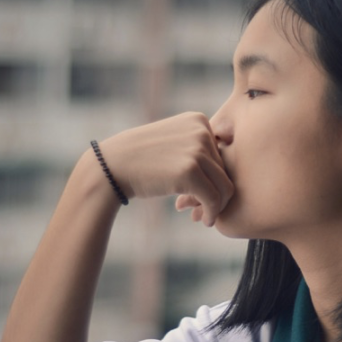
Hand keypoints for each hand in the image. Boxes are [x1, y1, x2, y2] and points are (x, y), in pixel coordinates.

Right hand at [97, 113, 233, 226]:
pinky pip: (213, 198)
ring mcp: (196, 149)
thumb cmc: (142, 160)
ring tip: (204, 217)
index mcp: (198, 120)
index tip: (203, 195)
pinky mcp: (190, 171)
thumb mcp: (174, 142)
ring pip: (225, 186)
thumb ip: (199, 150)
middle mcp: (201, 131)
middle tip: (203, 211)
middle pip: (226, 170)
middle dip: (216, 194)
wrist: (112, 166)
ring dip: (217, 206)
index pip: (222, 155)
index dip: (215, 178)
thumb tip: (230, 177)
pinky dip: (212, 213)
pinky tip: (204, 221)